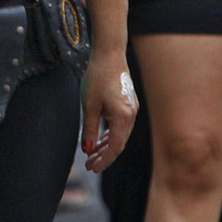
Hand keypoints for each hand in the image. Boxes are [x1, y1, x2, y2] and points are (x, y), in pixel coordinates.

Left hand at [81, 47, 137, 172]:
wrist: (109, 54)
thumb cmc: (97, 77)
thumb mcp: (89, 105)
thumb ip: (90, 130)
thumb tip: (88, 150)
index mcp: (123, 116)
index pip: (115, 147)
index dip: (104, 160)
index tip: (91, 167)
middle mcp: (132, 115)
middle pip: (119, 143)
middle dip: (104, 155)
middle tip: (89, 165)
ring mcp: (132, 109)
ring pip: (120, 135)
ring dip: (107, 145)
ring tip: (93, 155)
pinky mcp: (129, 104)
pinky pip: (121, 125)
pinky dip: (111, 134)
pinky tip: (101, 139)